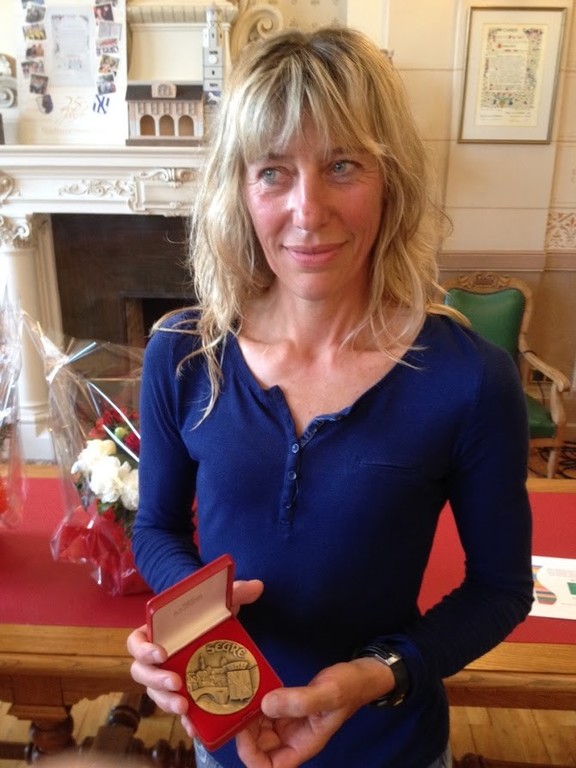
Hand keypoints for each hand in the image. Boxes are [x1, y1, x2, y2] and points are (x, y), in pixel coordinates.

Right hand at [127, 578, 264, 738]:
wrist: (217, 634)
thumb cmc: (209, 616)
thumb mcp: (221, 603)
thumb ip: (235, 592)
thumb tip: (257, 586)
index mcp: (158, 633)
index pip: (136, 642)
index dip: (143, 649)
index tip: (162, 653)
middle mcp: (156, 658)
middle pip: (141, 673)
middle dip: (156, 680)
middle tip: (177, 683)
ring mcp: (166, 678)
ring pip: (155, 694)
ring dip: (166, 702)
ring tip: (184, 707)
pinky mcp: (180, 694)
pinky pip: (175, 709)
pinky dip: (183, 720)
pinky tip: (194, 726)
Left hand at [235, 657, 393, 767]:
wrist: (360, 676)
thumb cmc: (348, 688)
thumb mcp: (328, 694)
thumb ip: (299, 701)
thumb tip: (266, 704)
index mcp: (304, 745)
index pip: (270, 767)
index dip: (251, 756)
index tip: (244, 731)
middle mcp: (293, 739)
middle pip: (260, 750)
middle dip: (246, 734)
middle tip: (238, 707)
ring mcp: (290, 723)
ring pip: (259, 731)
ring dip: (248, 717)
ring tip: (242, 696)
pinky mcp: (288, 708)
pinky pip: (266, 712)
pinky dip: (256, 704)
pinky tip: (252, 688)